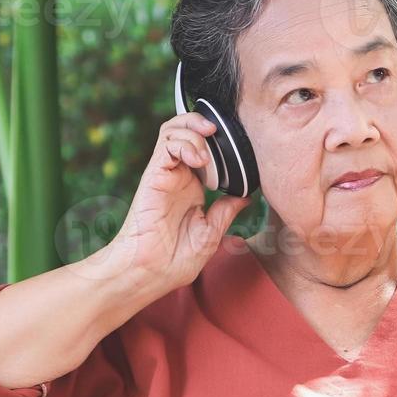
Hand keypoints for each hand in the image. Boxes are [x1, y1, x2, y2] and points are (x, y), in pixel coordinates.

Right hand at [94, 113, 251, 293]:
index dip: (218, 142)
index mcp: (191, 188)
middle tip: (223, 132)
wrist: (151, 272)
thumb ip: (226, 212)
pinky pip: (166, 144)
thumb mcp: (211, 235)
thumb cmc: (175, 260)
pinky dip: (186, 142)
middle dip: (204, 124)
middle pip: (185, 130)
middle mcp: (177, 177)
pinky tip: (199, 159)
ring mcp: (165, 174)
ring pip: (174, 130)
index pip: (201, 148)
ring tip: (208, 151)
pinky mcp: (154, 175)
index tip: (238, 148)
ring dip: (195, 130)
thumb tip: (245, 196)